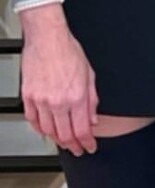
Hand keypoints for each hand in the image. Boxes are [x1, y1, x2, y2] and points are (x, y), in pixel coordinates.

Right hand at [19, 3, 98, 154]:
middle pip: (65, 135)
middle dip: (73, 146)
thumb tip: (93, 119)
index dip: (87, 143)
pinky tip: (46, 130)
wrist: (47, 38)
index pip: (82, 131)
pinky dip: (40, 129)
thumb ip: (92, 100)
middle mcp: (58, 101)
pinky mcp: (28, 96)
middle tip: (77, 149)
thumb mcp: (89, 75)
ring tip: (64, 142)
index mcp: (76, 97)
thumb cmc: (68, 51)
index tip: (89, 147)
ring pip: (48, 131)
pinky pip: (32, 120)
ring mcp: (41, 100)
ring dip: (57, 140)